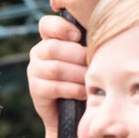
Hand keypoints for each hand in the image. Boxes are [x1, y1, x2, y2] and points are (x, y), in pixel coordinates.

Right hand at [29, 15, 87, 137]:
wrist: (74, 112)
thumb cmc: (85, 78)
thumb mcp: (87, 57)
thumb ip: (88, 42)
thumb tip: (104, 30)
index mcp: (50, 39)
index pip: (46, 25)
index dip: (60, 27)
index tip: (78, 36)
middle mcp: (38, 53)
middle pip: (53, 48)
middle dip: (77, 56)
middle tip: (92, 64)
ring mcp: (34, 71)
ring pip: (55, 68)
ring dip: (77, 75)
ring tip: (91, 80)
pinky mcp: (35, 90)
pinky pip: (54, 87)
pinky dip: (72, 90)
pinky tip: (84, 93)